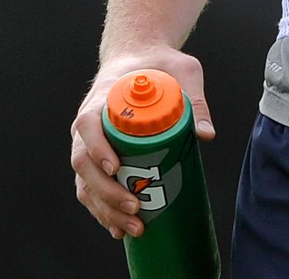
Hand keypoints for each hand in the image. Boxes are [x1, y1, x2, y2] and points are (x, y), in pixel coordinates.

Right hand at [70, 46, 214, 241]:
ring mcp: (88, 144)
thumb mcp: (182, 70)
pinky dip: (102, 211)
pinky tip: (119, 229)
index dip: (97, 149)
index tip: (116, 168)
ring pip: (85, 183)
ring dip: (105, 209)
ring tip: (134, 227)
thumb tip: (205, 134)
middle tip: (135, 207)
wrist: (140, 59)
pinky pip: (90, 189)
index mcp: (101, 98)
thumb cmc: (158, 64)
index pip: (88, 124)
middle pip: (83, 163)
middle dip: (106, 192)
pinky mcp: (97, 159)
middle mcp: (87, 125)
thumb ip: (195, 97)